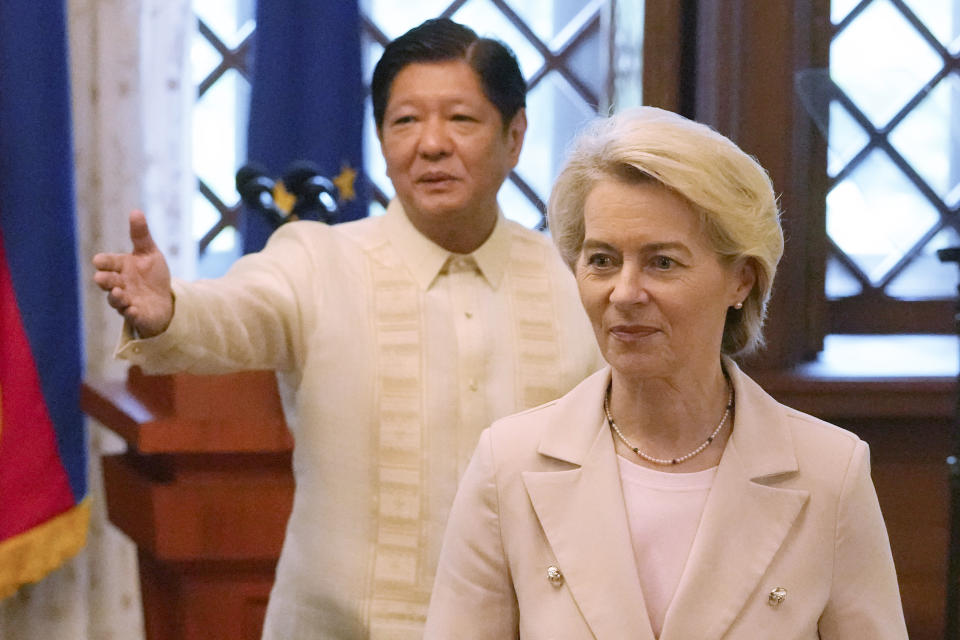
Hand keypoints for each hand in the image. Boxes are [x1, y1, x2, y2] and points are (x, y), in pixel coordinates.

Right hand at [92, 210, 173, 337]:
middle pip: (106, 282)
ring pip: (116, 300)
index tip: (99, 261)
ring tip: (119, 293)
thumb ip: (141, 235)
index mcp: (120, 267)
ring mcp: (126, 301)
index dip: (103, 262)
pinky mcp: (137, 315)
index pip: (106, 263)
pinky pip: (132, 316)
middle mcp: (119, 284)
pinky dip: (131, 313)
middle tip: (102, 278)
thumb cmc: (152, 275)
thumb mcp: (149, 253)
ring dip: (116, 297)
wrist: (165, 300)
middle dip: (105, 280)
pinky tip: (134, 310)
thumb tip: (136, 211)